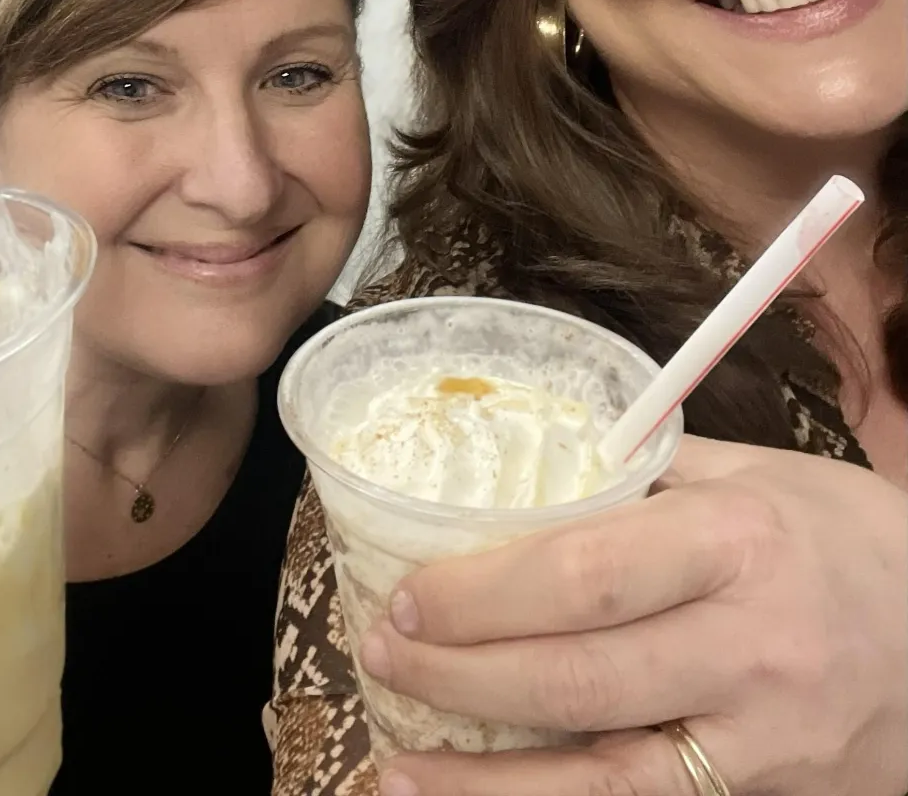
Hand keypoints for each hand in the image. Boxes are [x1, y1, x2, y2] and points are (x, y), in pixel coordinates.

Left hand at [359, 435, 907, 795]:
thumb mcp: (761, 477)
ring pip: (604, 778)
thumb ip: (649, 476)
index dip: (485, 595)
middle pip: (579, 680)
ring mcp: (765, 744)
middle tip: (381, 656)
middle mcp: (751, 651)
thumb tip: (537, 467)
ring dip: (487, 784)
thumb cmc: (850, 540)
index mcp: (739, 545)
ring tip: (395, 771)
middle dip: (461, 677)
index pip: (586, 575)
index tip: (409, 596)